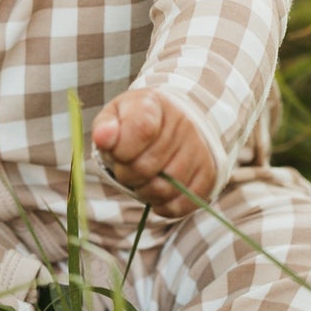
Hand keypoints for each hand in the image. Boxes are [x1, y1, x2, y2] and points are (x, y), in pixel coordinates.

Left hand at [90, 89, 215, 217]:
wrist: (174, 123)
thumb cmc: (136, 122)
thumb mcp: (116, 115)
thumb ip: (106, 126)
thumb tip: (103, 137)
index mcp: (155, 105)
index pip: (140, 129)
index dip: (121, 151)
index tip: (116, 152)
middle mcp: (183, 124)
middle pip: (146, 167)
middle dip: (126, 174)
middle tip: (126, 166)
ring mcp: (199, 150)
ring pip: (163, 189)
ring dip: (143, 191)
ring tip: (141, 178)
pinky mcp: (208, 176)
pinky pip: (179, 205)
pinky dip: (161, 205)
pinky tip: (157, 189)